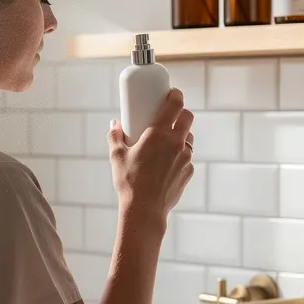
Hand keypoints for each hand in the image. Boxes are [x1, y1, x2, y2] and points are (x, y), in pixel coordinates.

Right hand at [107, 88, 193, 218]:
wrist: (144, 210)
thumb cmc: (128, 183)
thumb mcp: (117, 156)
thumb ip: (114, 136)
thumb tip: (114, 123)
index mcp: (158, 134)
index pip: (175, 105)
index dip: (176, 95)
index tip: (172, 93)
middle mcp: (176, 143)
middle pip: (187, 117)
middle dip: (181, 112)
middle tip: (170, 114)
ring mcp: (185, 158)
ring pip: (189, 137)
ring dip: (181, 134)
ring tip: (168, 140)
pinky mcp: (188, 172)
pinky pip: (187, 157)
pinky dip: (179, 155)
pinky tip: (167, 162)